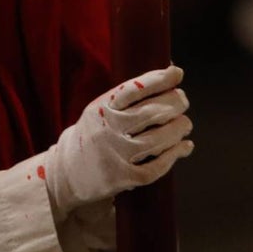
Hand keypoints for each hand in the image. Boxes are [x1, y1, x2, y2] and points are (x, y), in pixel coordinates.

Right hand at [44, 65, 193, 219]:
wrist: (66, 171)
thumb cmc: (94, 133)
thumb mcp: (102, 108)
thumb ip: (129, 96)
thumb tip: (169, 74)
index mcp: (103, 108)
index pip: (134, 89)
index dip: (159, 80)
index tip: (177, 73)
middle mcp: (108, 130)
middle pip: (151, 113)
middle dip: (175, 103)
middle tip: (183, 101)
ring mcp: (115, 155)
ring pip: (157, 140)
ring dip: (178, 129)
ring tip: (185, 124)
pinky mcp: (122, 178)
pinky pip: (155, 167)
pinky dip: (174, 155)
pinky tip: (184, 147)